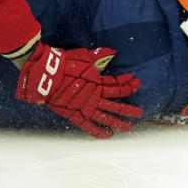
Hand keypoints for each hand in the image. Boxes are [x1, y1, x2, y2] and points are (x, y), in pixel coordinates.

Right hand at [16, 42, 143, 138]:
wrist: (47, 74)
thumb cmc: (65, 63)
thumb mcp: (84, 57)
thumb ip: (99, 56)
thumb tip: (113, 51)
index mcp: (98, 83)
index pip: (118, 86)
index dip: (128, 85)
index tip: (136, 82)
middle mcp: (95, 97)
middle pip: (117, 105)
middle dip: (130, 109)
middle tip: (140, 112)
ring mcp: (86, 108)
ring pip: (107, 118)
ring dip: (119, 123)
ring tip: (129, 127)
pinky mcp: (76, 115)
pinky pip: (90, 127)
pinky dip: (99, 132)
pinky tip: (109, 136)